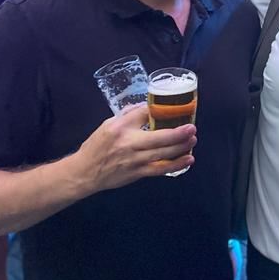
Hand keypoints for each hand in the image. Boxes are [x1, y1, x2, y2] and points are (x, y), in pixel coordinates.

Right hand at [73, 104, 196, 192]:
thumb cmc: (98, 145)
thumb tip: (150, 106)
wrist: (85, 172)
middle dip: (179, 133)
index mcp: (120, 128)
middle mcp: (128, 144)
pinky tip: (188, 159)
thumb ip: (129, 115)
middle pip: (158, 137)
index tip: (175, 109)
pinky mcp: (137, 173)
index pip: (143, 115)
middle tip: (192, 127)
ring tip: (193, 140)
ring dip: (181, 147)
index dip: (160, 111)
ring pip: (162, 154)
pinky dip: (176, 164)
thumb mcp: (109, 124)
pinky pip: (160, 169)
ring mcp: (134, 160)